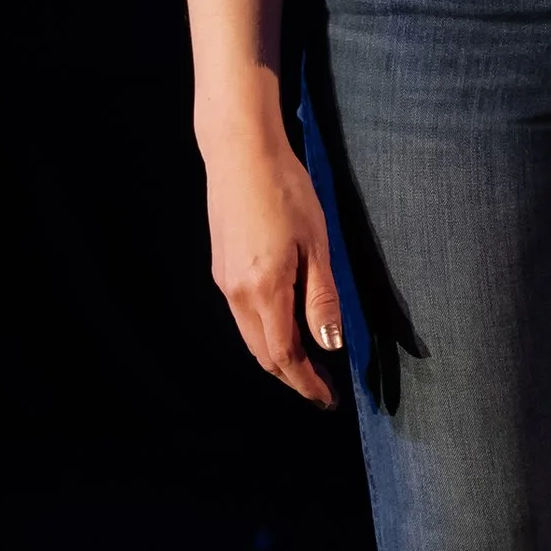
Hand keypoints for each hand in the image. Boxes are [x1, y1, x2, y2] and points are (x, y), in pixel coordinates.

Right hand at [204, 134, 343, 406]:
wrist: (240, 151)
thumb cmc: (285, 190)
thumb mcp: (316, 244)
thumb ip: (321, 299)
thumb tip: (330, 345)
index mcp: (265, 291)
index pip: (285, 356)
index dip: (307, 383)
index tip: (327, 400)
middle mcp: (237, 293)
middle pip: (263, 354)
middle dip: (292, 376)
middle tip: (320, 387)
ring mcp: (224, 281)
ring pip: (250, 336)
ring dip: (277, 355)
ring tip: (308, 361)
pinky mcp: (221, 267)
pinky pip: (242, 315)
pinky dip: (265, 332)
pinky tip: (284, 324)